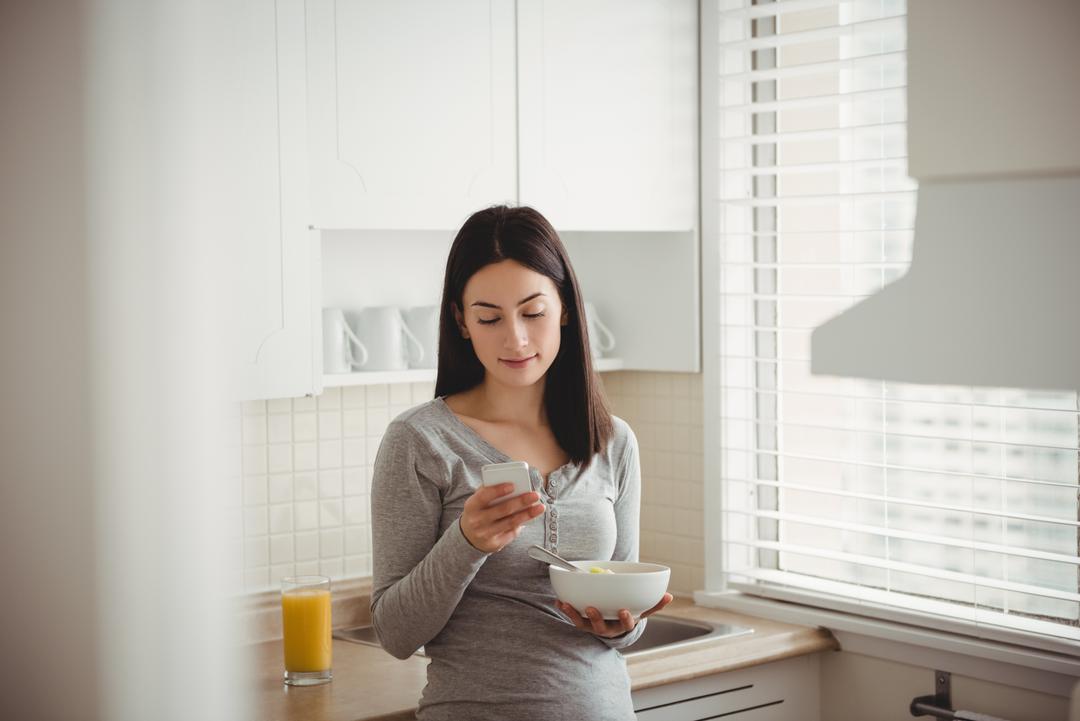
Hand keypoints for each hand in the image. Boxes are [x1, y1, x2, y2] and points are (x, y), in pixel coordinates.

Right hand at [460, 484, 544, 553]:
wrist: (469, 537)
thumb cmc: (478, 512)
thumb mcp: (477, 502)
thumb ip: (489, 491)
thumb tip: (512, 482)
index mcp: (471, 506)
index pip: (484, 496)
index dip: (498, 490)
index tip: (513, 485)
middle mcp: (477, 521)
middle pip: (503, 510)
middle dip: (521, 501)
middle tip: (535, 495)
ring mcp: (485, 534)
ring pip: (511, 522)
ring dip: (527, 514)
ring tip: (540, 507)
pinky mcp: (494, 544)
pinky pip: (512, 532)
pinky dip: (522, 524)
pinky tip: (530, 517)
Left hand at [556, 592, 673, 637]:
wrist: (613, 627)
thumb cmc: (627, 614)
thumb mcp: (641, 611)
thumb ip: (653, 604)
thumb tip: (669, 596)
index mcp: (623, 625)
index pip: (626, 624)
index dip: (625, 619)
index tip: (624, 610)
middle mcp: (607, 629)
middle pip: (601, 627)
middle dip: (596, 618)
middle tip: (591, 607)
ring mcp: (593, 627)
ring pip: (583, 624)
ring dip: (574, 614)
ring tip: (567, 604)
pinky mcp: (582, 624)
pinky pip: (573, 618)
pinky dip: (566, 610)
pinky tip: (559, 601)